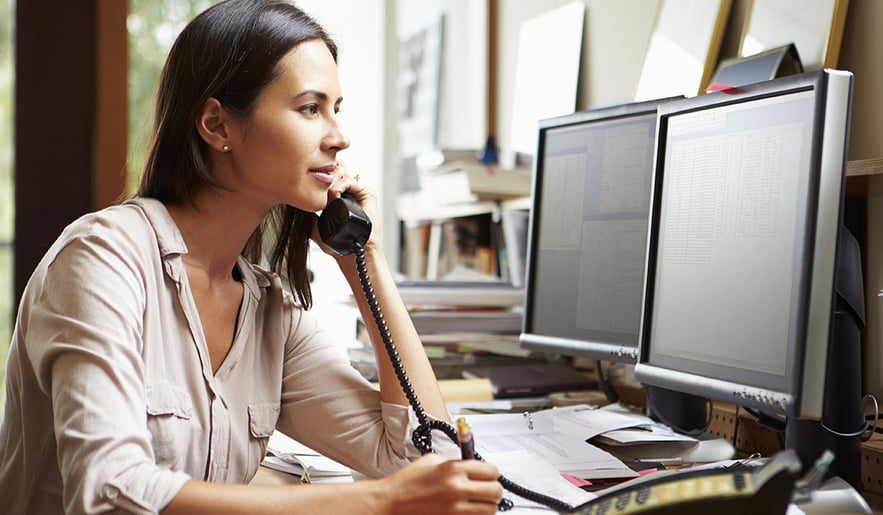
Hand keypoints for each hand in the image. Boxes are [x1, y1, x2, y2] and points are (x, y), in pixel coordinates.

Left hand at [312, 162, 382, 257]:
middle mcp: (350, 192)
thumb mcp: (316, 227)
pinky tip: (333, 198)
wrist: (353, 254)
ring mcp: (359, 192)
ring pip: (341, 173)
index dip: (318, 173)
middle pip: (336, 169)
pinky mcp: (368, 193)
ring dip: (328, 182)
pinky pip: (349, 181)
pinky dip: (338, 187)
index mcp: (340, 196)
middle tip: (313, 183)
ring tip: (324, 196)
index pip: (329, 175)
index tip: (305, 177)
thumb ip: (308, 215)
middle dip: (322, 174)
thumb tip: (293, 203)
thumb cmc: (338, 245)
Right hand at [375, 453, 502, 513]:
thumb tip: (473, 465)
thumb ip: (455, 462)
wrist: (391, 502)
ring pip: (490, 510)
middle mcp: (457, 489)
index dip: (491, 472)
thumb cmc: (406, 483)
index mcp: (453, 469)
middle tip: (487, 489)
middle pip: (496, 491)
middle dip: (494, 489)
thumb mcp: (432, 461)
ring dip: (487, 505)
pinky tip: (467, 510)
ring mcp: (455, 509)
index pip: (492, 470)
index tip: (487, 474)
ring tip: (477, 501)